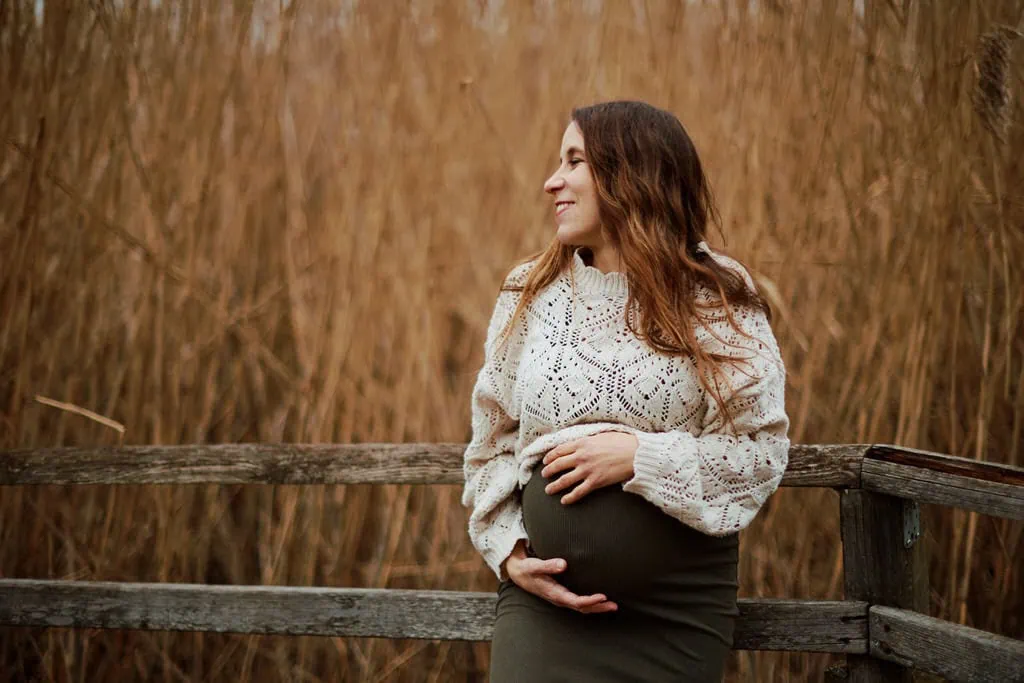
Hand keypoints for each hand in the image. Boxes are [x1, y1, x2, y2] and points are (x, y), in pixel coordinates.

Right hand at [502, 540, 617, 613]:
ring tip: (612, 606)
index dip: (590, 600)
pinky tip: (599, 601)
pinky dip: (590, 604)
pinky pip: (578, 603)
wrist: (519, 573)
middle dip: (598, 607)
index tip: (603, 596)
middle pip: (582, 607)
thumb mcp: (535, 565)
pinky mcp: (562, 595)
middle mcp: (559, 598)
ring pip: (581, 607)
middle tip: (614, 606)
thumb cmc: (528, 568)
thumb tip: (564, 564)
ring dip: (596, 607)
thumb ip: (548, 565)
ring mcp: (560, 598)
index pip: (575, 601)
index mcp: (554, 593)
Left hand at [541, 432, 638, 503]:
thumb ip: (588, 440)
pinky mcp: (596, 481)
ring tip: (548, 490)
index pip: (559, 450)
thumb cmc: (622, 441)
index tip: (546, 461)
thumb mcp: (601, 435)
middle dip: (548, 471)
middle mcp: (581, 456)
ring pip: (564, 480)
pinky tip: (564, 501)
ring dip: (554, 486)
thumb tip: (580, 443)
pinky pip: (578, 491)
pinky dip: (570, 497)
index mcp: (582, 443)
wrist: (636, 453)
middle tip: (544, 475)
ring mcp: (588, 470)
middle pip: (558, 465)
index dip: (550, 456)